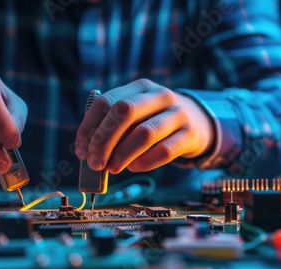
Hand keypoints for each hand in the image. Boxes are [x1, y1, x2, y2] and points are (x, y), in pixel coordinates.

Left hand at [75, 79, 214, 172]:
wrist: (198, 123)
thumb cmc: (155, 122)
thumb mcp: (135, 116)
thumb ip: (113, 129)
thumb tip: (89, 153)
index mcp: (139, 88)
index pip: (106, 102)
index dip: (89, 128)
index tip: (82, 151)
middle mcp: (159, 95)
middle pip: (124, 112)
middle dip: (104, 140)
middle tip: (95, 163)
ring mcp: (177, 113)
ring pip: (144, 133)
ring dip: (123, 155)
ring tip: (113, 168)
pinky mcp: (190, 134)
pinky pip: (165, 150)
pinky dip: (145, 162)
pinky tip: (135, 167)